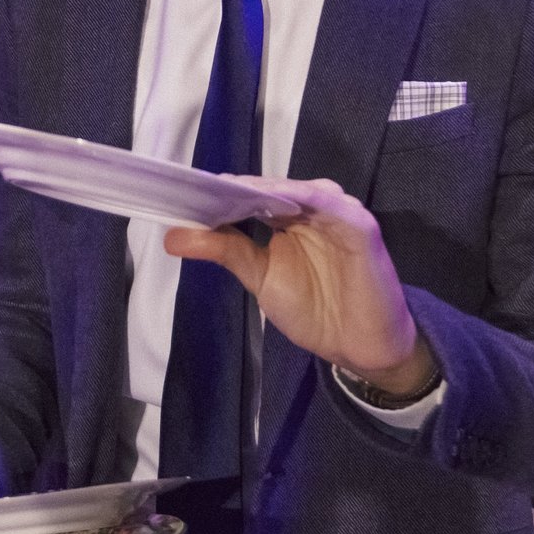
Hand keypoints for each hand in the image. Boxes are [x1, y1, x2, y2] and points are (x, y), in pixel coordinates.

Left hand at [164, 177, 436, 398]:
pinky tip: (282, 199)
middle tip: (201, 188)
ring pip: (301, 190)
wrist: (359, 346)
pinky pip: (334, 206)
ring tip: (235, 190)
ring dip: (269, 188)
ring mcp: (337, 215)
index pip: (252, 195)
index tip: (185, 193)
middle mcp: (311, 210)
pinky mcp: (361, 227)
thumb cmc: (314, 310)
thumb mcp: (260, 277)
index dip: (220, 192)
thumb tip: (172, 236)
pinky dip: (308, 197)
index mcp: (287, 218)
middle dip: (239, 187)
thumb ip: (224, 251)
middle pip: (273, 188)